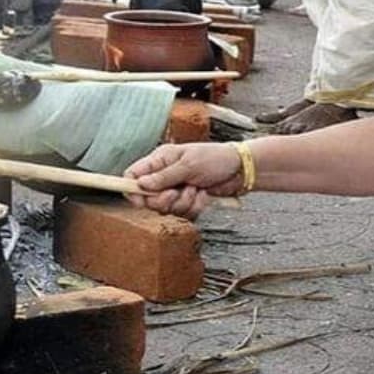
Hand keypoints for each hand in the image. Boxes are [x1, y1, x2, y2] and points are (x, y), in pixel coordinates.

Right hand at [124, 143, 243, 216]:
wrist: (240, 170)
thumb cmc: (215, 158)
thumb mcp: (189, 164)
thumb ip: (163, 176)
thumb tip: (139, 184)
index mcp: (160, 160)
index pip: (133, 176)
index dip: (133, 190)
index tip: (142, 200)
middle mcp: (164, 177)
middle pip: (147, 199)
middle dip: (164, 200)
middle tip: (178, 191)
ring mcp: (176, 190)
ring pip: (167, 209)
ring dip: (184, 202)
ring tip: (196, 188)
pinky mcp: (188, 202)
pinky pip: (183, 214)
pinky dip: (195, 206)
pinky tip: (204, 195)